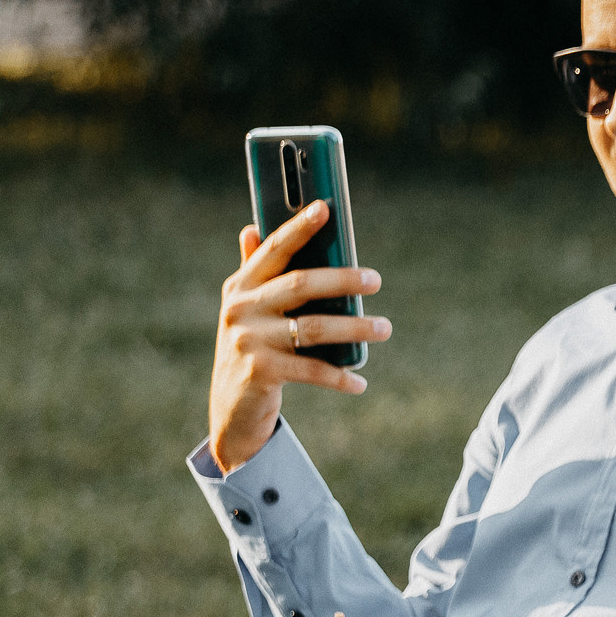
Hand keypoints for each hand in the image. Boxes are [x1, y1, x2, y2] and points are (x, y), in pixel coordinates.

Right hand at [209, 204, 389, 471]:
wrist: (231, 407)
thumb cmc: (251, 349)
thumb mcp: (247, 310)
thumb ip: (254, 271)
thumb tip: (252, 227)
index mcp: (240, 287)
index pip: (274, 250)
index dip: (298, 228)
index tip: (325, 208)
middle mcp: (240, 309)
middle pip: (299, 284)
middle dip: (342, 279)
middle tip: (376, 280)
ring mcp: (248, 341)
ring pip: (313, 328)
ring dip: (355, 327)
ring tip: (384, 328)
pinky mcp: (260, 372)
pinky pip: (312, 370)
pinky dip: (340, 377)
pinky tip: (360, 382)